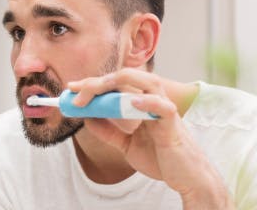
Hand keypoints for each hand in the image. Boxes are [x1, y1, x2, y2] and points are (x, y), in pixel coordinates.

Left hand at [68, 69, 232, 207]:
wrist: (185, 178)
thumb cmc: (161, 158)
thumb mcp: (127, 145)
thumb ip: (109, 131)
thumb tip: (86, 119)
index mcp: (142, 103)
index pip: (116, 85)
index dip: (92, 84)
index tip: (71, 88)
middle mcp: (154, 100)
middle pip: (126, 78)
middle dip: (98, 81)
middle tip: (75, 91)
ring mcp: (165, 109)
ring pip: (146, 82)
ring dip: (118, 82)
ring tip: (97, 88)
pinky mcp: (173, 123)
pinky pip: (162, 107)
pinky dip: (148, 101)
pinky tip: (132, 102)